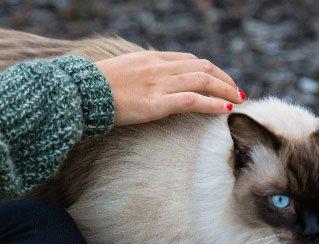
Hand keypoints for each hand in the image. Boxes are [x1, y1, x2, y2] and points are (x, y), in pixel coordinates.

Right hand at [95, 51, 245, 125]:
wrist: (79, 93)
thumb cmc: (93, 88)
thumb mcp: (119, 73)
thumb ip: (138, 75)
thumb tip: (145, 84)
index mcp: (150, 60)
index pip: (188, 60)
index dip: (209, 69)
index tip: (220, 79)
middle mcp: (158, 68)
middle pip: (201, 67)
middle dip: (223, 78)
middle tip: (237, 90)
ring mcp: (158, 84)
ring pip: (202, 80)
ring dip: (225, 89)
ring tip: (239, 99)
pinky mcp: (156, 104)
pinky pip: (192, 100)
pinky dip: (212, 103)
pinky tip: (225, 109)